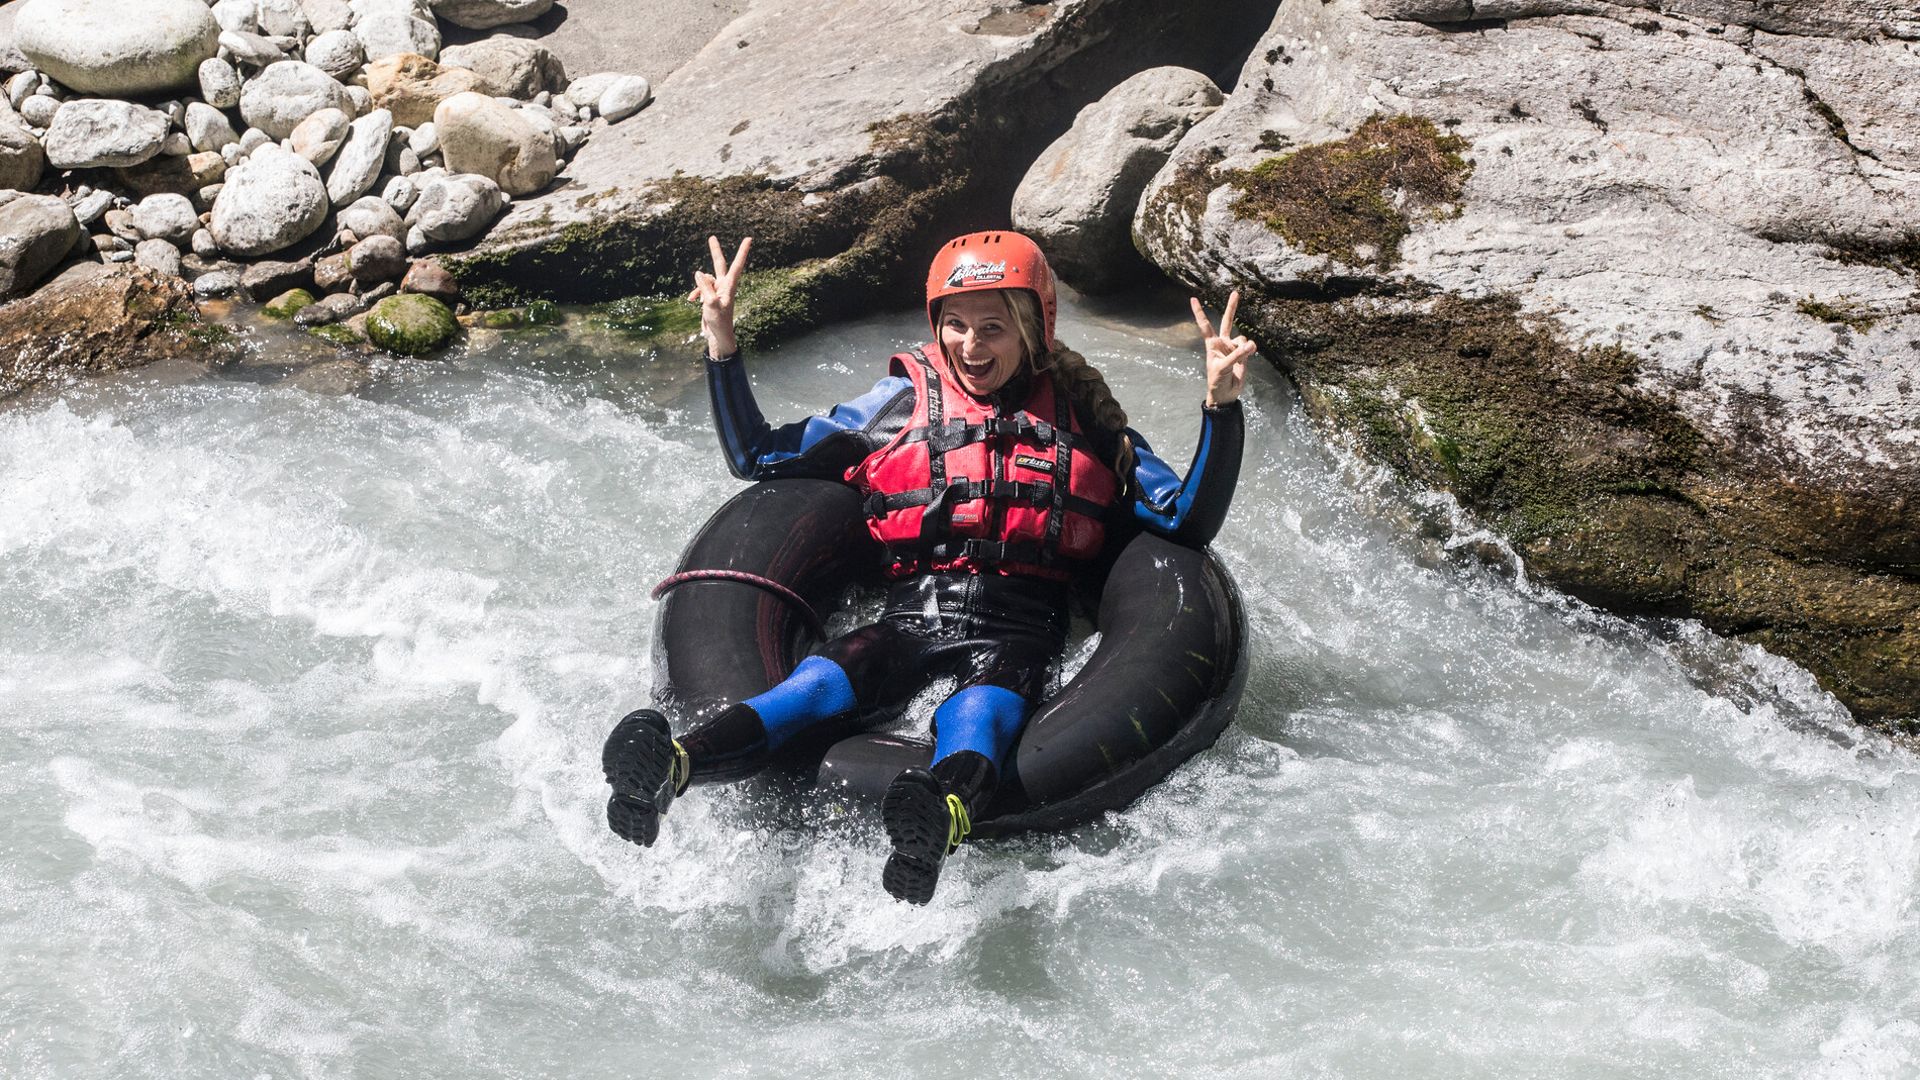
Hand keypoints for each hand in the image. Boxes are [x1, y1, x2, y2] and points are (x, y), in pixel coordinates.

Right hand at [687, 235, 751, 356]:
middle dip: (714, 252)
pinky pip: (700, 288)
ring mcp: (717, 291)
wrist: (717, 336)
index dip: (742, 251)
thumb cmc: (719, 322)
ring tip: (697, 300)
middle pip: (719, 264)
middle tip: (712, 237)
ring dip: (698, 287)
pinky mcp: (710, 296)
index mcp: (730, 286)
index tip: (749, 239)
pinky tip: (691, 300)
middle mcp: (724, 286)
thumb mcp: (710, 303)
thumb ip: (705, 287)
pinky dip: (695, 292)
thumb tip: (698, 272)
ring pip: (705, 279)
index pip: (737, 265)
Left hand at [1190, 289, 1255, 406]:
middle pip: (1227, 321)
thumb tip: (1251, 344)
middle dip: (1232, 307)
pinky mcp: (1244, 354)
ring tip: (1242, 357)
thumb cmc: (1217, 380)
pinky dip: (1250, 350)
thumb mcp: (1223, 368)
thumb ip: (1236, 355)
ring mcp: (1234, 347)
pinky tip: (1249, 356)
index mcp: (1212, 344)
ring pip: (1242, 338)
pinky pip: (1249, 347)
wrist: (1226, 394)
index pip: (1205, 325)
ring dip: (1243, 346)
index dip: (1199, 312)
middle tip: (1236, 292)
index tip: (1193, 299)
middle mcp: (1223, 343)